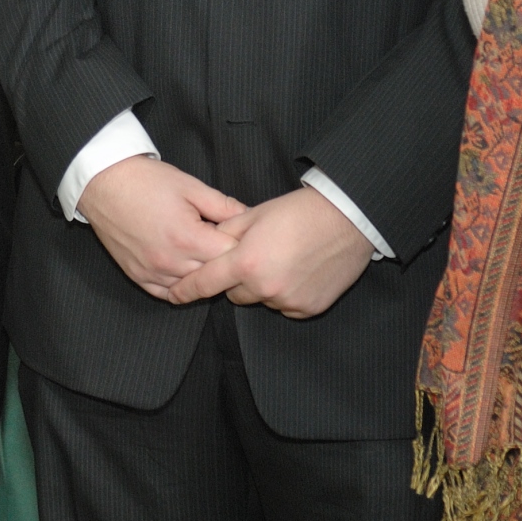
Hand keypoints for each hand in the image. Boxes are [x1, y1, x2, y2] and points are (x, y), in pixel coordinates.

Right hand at [77, 155, 246, 300]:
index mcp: (187, 237)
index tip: (239, 235)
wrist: (104, 182)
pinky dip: (179, 286)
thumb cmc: (146, 180)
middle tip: (223, 244)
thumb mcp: (191, 186)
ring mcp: (152, 271)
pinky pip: (165, 294)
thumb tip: (248, 217)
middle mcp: (170, 261)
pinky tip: (184, 271)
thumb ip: (223, 205)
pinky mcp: (137, 276)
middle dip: (223, 261)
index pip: (229, 256)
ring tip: (203, 255)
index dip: (239, 244)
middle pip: (213, 275)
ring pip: (191, 288)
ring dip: (201, 275)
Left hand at [167, 185, 374, 318]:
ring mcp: (288, 301)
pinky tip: (299, 271)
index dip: (186, 290)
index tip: (174, 296)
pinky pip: (285, 307)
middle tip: (256, 256)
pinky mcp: (308, 309)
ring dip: (264, 286)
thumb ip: (226, 232)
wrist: (348, 219)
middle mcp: (265, 287)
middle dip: (238, 280)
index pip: (206, 283)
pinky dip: (286, 294)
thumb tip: (208, 242)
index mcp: (246, 262)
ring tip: (284, 259)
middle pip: (235, 294)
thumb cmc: (300, 211)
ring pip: (262, 300)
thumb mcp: (255, 214)